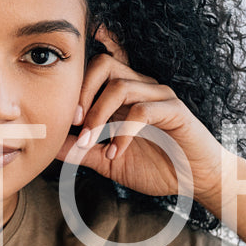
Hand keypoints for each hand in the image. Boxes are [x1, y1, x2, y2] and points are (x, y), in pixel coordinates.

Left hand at [57, 29, 225, 204]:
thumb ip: (80, 151)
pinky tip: (115, 152)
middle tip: (73, 122)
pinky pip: (143, 110)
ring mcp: (160, 96)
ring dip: (98, 116)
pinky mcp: (175, 112)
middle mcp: (142, 87)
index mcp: (126, 93)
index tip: (59, 107)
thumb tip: (47, 146)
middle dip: (82, 92)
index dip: (76, 75)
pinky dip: (123, 132)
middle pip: (104, 64)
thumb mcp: (109, 160)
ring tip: (91, 143)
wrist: (198, 181)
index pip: (99, 65)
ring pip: (121, 86)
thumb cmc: (157, 166)